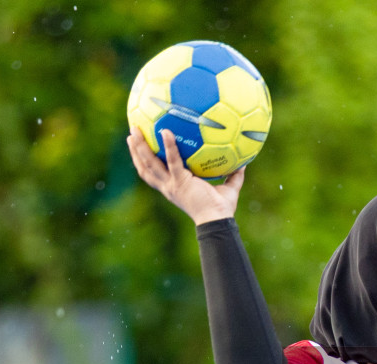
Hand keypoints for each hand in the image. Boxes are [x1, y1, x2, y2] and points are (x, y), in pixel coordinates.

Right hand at [126, 127, 244, 224]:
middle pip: (144, 167)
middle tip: (131, 132)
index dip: (144, 160)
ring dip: (141, 147)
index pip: (153, 173)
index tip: (140, 146)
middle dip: (136, 150)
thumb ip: (233, 175)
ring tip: (135, 130)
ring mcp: (172, 185)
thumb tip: (244, 162)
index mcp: (174, 188)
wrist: (218, 221)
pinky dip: (169, 146)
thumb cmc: (222, 209)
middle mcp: (168, 187)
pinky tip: (166, 131)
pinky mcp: (180, 183)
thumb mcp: (228, 188)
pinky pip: (172, 161)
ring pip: (149, 164)